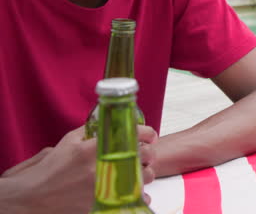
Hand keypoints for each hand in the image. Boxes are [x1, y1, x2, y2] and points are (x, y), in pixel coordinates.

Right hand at [0, 124, 157, 212]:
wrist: (36, 196)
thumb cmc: (52, 168)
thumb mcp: (69, 142)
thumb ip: (91, 130)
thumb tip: (109, 121)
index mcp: (95, 148)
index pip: (134, 134)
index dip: (148, 133)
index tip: (150, 136)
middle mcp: (104, 167)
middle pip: (145, 156)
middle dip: (148, 153)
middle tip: (144, 154)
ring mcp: (107, 187)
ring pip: (145, 178)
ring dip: (143, 173)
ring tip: (135, 172)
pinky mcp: (106, 203)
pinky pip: (136, 198)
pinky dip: (139, 194)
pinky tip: (132, 190)